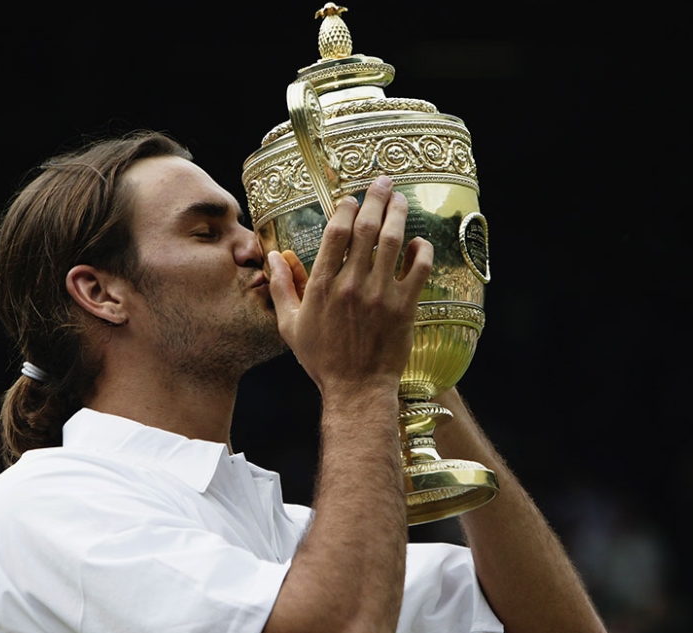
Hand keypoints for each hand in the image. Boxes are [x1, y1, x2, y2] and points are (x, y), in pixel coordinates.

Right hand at [267, 176, 433, 399]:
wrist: (357, 389)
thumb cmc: (322, 359)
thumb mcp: (290, 325)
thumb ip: (281, 288)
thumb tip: (271, 256)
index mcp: (322, 287)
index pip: (335, 234)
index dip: (345, 210)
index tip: (351, 199)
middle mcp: (352, 285)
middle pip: (366, 229)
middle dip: (375, 199)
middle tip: (382, 182)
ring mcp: (380, 295)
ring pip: (393, 242)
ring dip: (398, 215)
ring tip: (400, 199)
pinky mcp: (404, 307)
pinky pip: (418, 269)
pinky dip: (421, 251)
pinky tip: (418, 242)